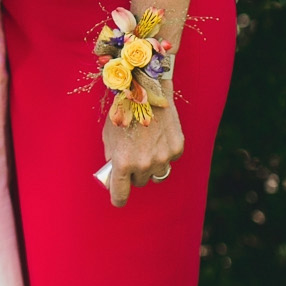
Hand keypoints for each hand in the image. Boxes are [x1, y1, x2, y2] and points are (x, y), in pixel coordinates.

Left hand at [104, 88, 183, 207]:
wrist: (146, 88)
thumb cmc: (123, 110)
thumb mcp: (109, 134)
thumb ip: (112, 156)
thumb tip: (115, 174)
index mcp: (123, 162)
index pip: (120, 195)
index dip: (118, 198)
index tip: (118, 197)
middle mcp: (144, 163)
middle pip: (139, 183)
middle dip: (134, 174)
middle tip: (132, 156)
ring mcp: (162, 157)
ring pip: (156, 174)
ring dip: (151, 166)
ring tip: (146, 145)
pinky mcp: (176, 148)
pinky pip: (169, 160)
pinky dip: (164, 152)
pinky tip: (158, 136)